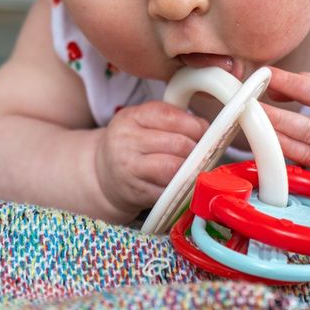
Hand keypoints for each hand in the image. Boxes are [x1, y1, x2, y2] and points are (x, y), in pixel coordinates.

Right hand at [94, 102, 208, 218]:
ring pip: (173, 169)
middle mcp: (126, 141)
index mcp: (131, 117)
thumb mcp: (143, 122)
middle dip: (197, 149)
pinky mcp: (136, 193)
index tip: (204, 132)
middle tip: (204, 153)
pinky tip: (184, 183)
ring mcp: (129, 169)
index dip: (194, 125)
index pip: (170, 116)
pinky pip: (168, 191)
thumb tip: (206, 129)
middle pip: (177, 144)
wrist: (103, 174)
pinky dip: (182, 188)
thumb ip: (171, 119)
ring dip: (191, 169)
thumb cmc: (132, 145)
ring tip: (195, 167)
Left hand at [262, 67, 309, 197]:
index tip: (268, 74)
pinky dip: (285, 153)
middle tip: (248, 103)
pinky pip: (308, 164)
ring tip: (250, 123)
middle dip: (276, 114)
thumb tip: (290, 81)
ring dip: (274, 136)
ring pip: (306, 148)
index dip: (293, 82)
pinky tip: (265, 143)